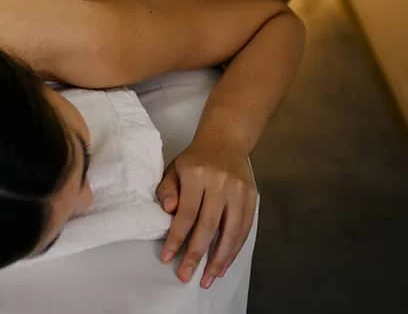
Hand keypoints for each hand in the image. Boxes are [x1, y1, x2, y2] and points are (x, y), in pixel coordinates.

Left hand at [156, 145, 257, 288]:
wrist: (226, 141)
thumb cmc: (194, 160)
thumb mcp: (174, 169)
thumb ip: (167, 190)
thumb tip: (168, 212)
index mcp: (196, 174)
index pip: (186, 213)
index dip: (177, 238)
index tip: (167, 257)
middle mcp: (220, 183)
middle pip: (208, 226)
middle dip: (196, 254)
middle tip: (186, 275)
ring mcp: (239, 191)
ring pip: (231, 231)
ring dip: (219, 259)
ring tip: (208, 278)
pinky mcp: (252, 198)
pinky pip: (244, 229)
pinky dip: (234, 249)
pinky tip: (223, 264)